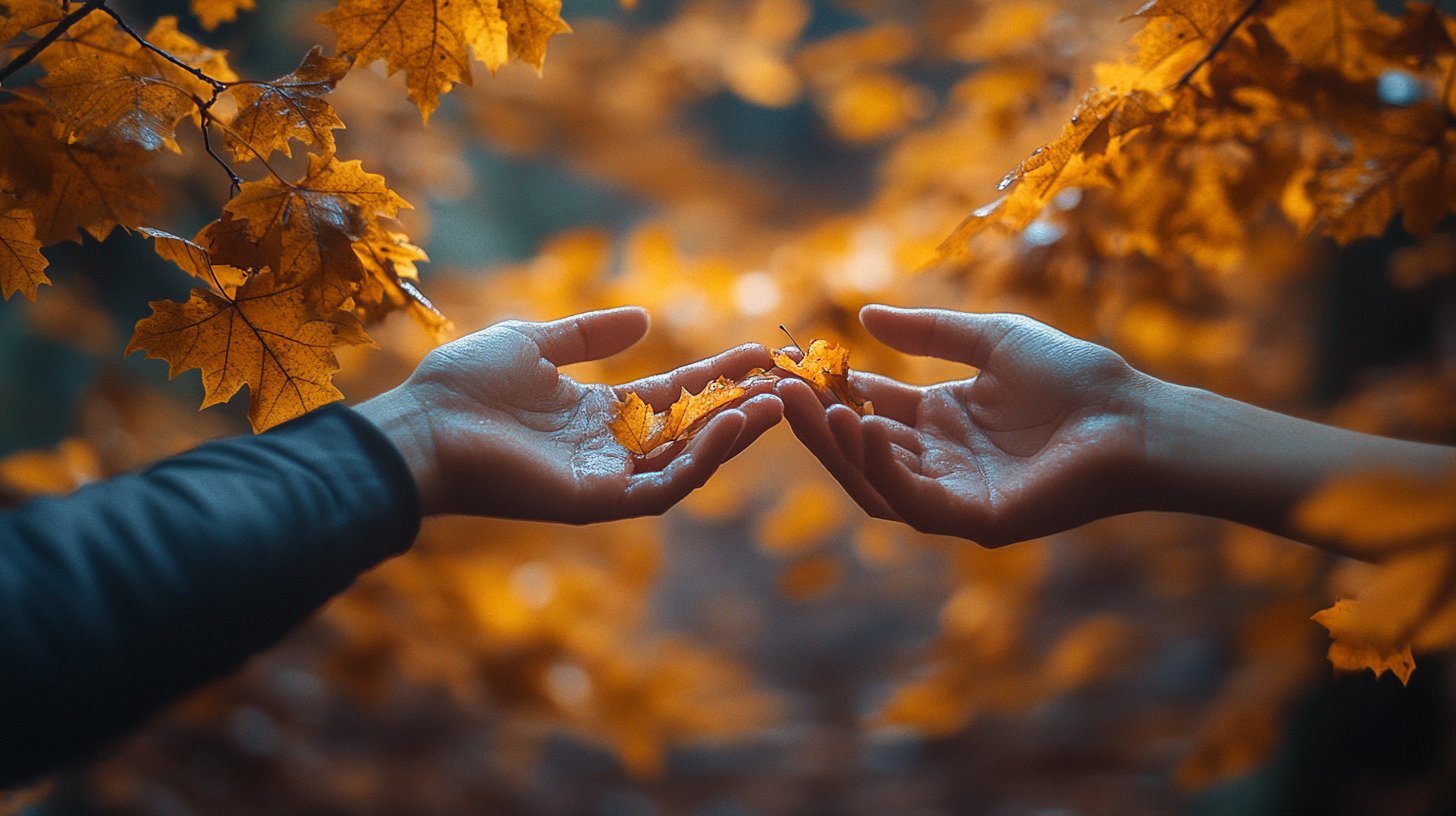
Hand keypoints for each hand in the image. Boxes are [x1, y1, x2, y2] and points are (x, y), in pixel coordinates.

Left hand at [358, 307, 781, 520]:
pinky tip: (729, 425)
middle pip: (693, 430)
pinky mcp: (599, 503)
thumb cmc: (463, 386)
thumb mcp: (533, 343)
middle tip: (787, 383)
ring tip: (775, 403)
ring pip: (690, 463)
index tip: (760, 353)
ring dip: (734, 435)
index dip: (717, 374)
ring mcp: (607, 478)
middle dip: (741, 407)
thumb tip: (644, 317)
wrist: (420, 428)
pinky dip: (701, 460)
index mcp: (597, 412)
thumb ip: (589, 333)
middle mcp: (610, 449)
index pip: (674, 393)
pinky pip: (664, 487)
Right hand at [778, 305, 1155, 544]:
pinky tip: (864, 429)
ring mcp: (955, 494)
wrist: (1134, 418)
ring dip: (840, 448)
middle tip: (783, 393)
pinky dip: (882, 468)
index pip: (871, 407)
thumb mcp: (990, 340)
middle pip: (863, 449)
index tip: (794, 366)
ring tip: (813, 409)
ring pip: (877, 480)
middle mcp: (942, 461)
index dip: (832, 390)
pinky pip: (913, 499)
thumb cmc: (1075, 378)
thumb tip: (864, 317)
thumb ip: (928, 334)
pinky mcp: (974, 519)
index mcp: (944, 421)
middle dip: (822, 423)